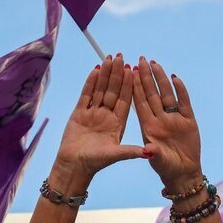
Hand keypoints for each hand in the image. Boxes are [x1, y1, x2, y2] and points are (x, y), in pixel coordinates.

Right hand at [53, 54, 144, 189]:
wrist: (73, 166)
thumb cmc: (95, 163)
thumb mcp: (115, 155)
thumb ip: (130, 151)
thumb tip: (149, 152)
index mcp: (118, 123)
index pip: (126, 100)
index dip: (129, 85)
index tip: (133, 70)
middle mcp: (107, 116)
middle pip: (114, 91)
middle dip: (117, 75)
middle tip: (121, 57)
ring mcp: (93, 113)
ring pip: (100, 90)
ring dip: (105, 74)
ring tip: (109, 58)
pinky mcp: (79, 113)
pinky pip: (86, 95)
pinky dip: (90, 83)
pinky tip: (96, 70)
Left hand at [133, 57, 201, 192]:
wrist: (183, 173)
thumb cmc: (167, 168)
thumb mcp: (158, 161)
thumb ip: (154, 153)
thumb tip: (148, 149)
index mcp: (149, 127)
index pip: (140, 103)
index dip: (135, 88)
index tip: (129, 72)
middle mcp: (159, 120)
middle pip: (151, 95)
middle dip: (145, 78)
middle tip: (140, 60)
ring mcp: (174, 119)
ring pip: (166, 95)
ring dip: (160, 80)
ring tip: (155, 64)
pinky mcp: (188, 121)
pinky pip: (184, 103)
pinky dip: (180, 91)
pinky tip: (175, 78)